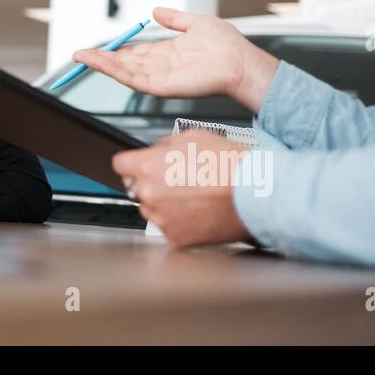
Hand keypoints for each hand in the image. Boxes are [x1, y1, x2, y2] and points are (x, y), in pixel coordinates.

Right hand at [71, 6, 278, 110]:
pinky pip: (132, 79)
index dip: (115, 49)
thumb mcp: (195, 23)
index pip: (134, 52)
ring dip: (101, 64)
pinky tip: (100, 63)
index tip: (98, 46)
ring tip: (81, 57)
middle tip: (79, 54)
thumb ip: (174, 18)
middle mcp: (160, 67)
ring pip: (123, 71)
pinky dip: (114, 71)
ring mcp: (159, 78)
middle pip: (123, 63)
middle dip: (100, 58)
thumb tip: (156, 11)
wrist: (240, 62)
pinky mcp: (161, 87)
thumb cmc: (226, 45)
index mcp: (167, 53)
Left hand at [113, 130, 251, 246]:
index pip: (120, 164)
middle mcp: (149, 194)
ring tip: (192, 196)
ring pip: (152, 209)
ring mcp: (161, 219)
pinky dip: (179, 222)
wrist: (254, 193)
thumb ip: (164, 144)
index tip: (137, 165)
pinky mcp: (175, 238)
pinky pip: (168, 228)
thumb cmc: (228, 164)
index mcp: (148, 166)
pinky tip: (197, 211)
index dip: (131, 163)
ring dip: (164, 204)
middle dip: (151, 183)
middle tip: (177, 180)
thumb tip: (155, 150)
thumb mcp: (192, 136)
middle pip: (136, 188)